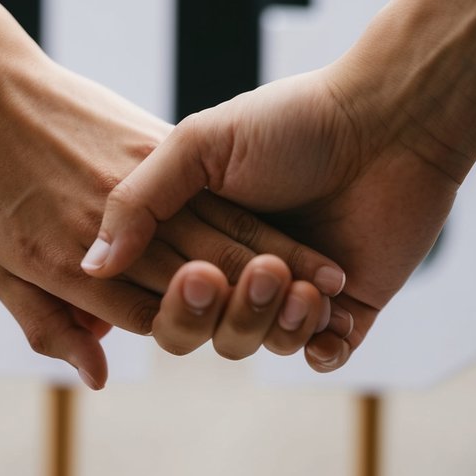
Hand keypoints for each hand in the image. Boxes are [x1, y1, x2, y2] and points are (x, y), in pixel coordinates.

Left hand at [0, 0, 345, 387]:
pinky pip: (213, 191)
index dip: (201, 330)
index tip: (254, 342)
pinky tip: (295, 232)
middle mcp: (112, 231)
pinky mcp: (154, 144)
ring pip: (220, 238)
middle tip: (314, 320)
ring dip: (279, 267)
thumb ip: (46, 325)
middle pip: (199, 280)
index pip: (149, 315)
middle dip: (257, 306)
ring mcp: (138, 185)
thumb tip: (99, 377)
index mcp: (67, 264)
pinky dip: (261, 220)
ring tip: (331, 287)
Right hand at [84, 62, 461, 371]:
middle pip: (207, 332)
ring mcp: (295, 293)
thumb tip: (88, 266)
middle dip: (225, 313)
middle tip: (256, 271)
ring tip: (303, 283)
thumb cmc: (291, 122)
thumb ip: (138, 201)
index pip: (164, 297)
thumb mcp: (198, 144)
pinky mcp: (349, 310)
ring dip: (275, 324)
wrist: (387, 119)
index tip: (195, 272)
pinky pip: (323, 356)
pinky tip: (325, 316)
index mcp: (202, 236)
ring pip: (264, 344)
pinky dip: (319, 348)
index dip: (176, 299)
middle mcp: (242, 269)